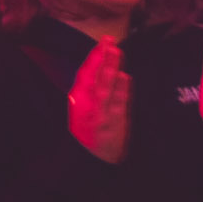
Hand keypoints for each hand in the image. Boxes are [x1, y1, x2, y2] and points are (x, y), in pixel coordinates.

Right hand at [68, 39, 130, 163]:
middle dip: (101, 58)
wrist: (94, 160)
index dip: (94, 56)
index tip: (103, 42)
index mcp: (77, 100)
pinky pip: (117, 104)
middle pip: (93, 77)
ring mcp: (99, 114)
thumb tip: (100, 62)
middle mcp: (85, 106)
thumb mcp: (84, 108)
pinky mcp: (112, 124)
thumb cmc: (91, 130)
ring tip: (116, 53)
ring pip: (104, 88)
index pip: (84, 73)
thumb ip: (91, 87)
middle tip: (110, 41)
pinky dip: (121, 91)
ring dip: (110, 69)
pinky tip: (125, 77)